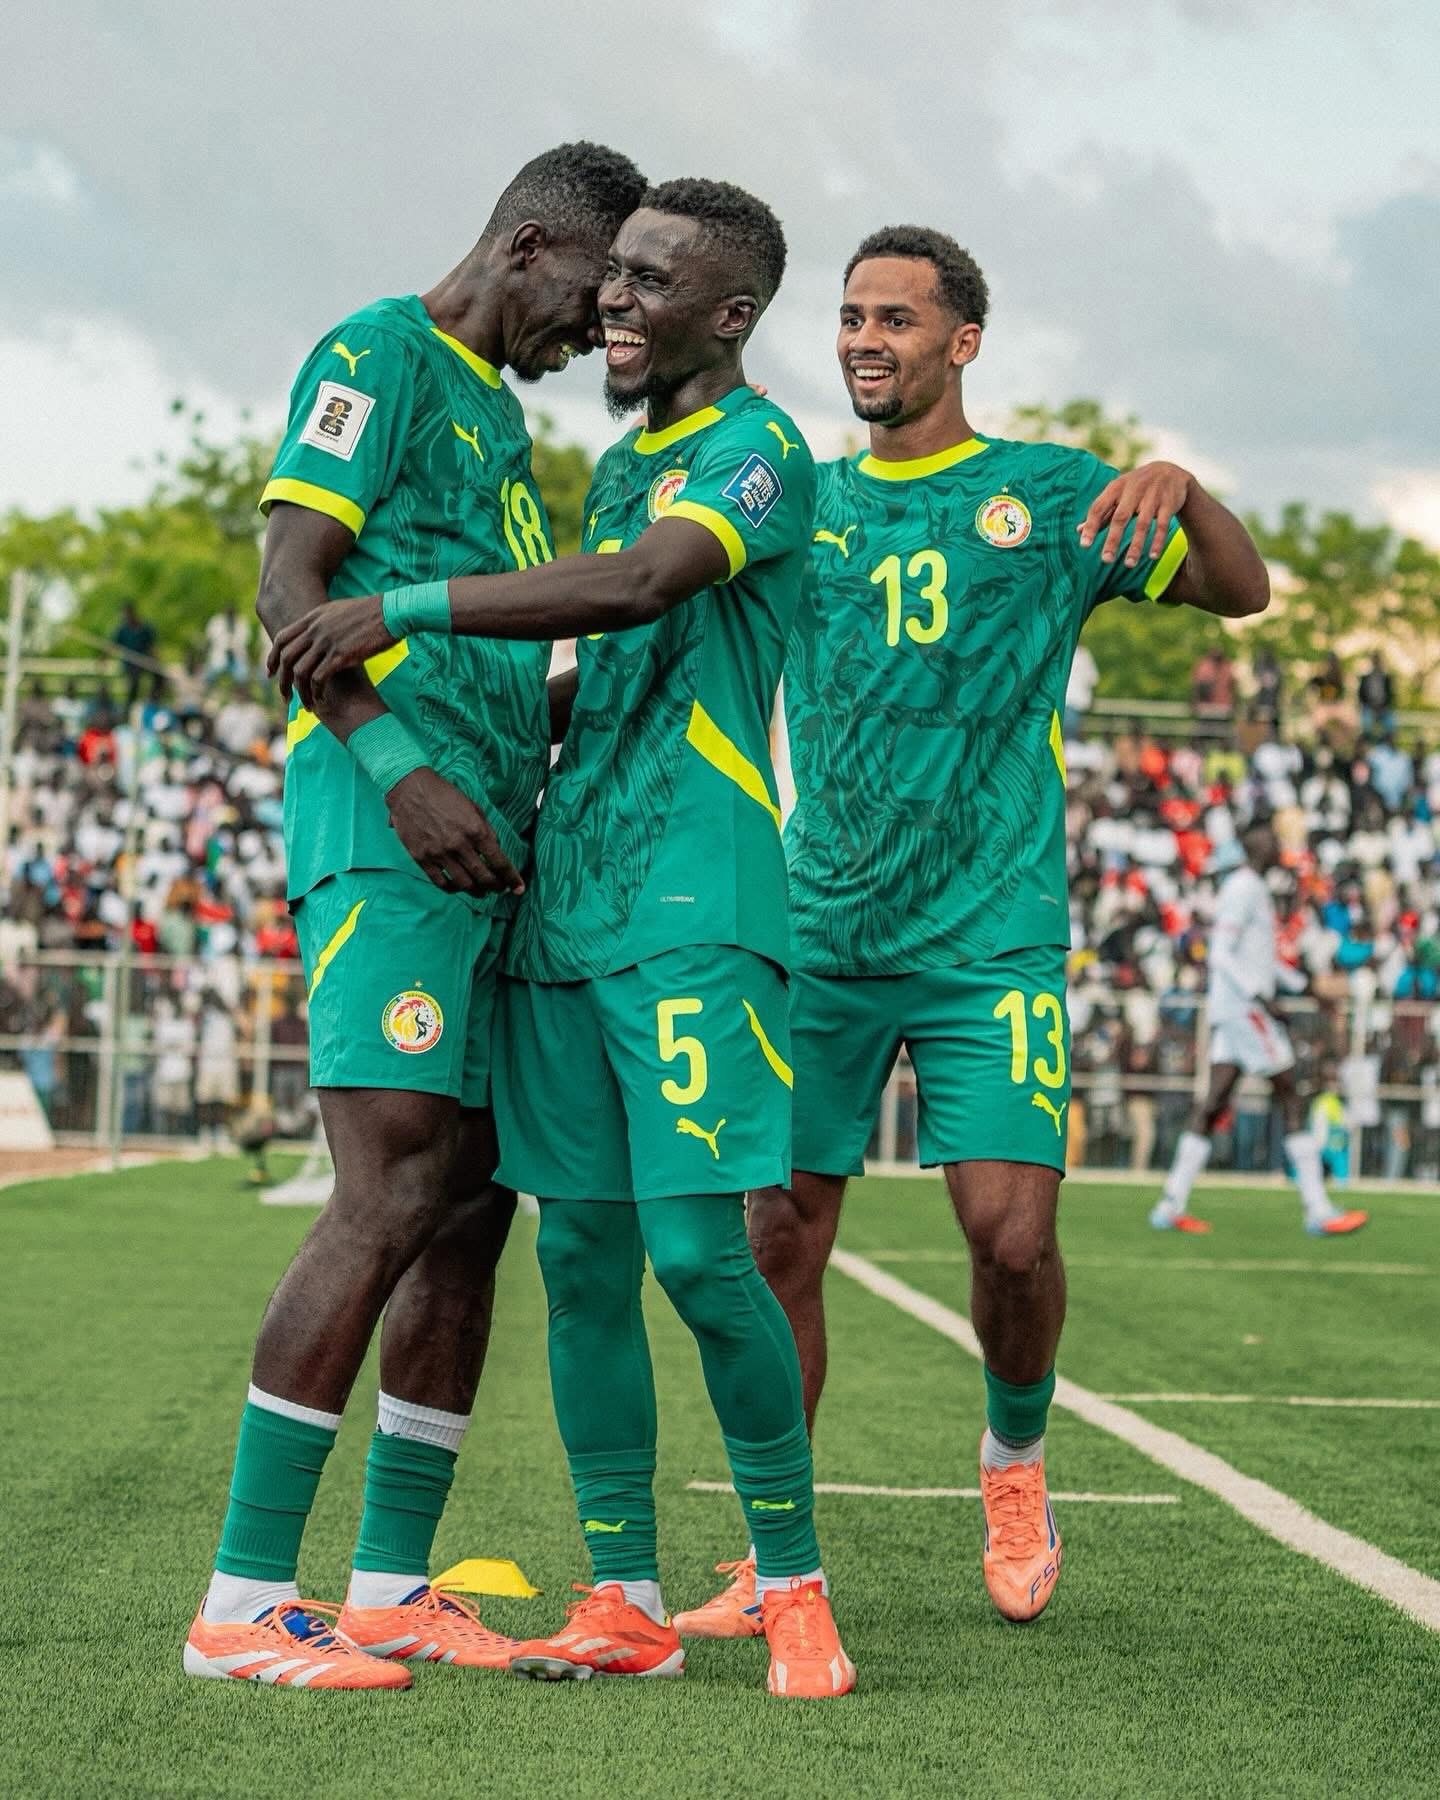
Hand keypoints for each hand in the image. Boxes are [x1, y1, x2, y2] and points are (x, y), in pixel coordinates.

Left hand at [267, 595, 394, 708]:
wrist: (392, 613)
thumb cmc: (373, 614)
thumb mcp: (341, 611)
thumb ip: (326, 622)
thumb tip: (321, 632)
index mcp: (313, 618)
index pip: (282, 639)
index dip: (273, 658)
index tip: (271, 673)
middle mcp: (315, 629)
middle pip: (287, 658)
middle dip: (283, 681)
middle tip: (285, 697)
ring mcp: (326, 642)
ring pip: (301, 672)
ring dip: (301, 692)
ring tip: (307, 706)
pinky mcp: (341, 655)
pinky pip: (319, 678)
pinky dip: (317, 692)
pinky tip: (322, 700)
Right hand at [385, 767, 523, 895]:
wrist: (410, 788)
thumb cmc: (444, 794)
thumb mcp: (473, 807)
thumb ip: (486, 830)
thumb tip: (495, 850)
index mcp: (476, 830)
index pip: (499, 862)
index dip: (511, 878)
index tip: (518, 888)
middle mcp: (459, 845)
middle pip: (483, 877)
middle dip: (496, 887)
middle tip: (500, 889)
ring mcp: (439, 854)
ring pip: (464, 884)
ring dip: (477, 891)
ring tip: (481, 891)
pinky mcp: (422, 858)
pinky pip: (440, 882)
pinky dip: (453, 889)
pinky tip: (458, 887)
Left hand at [1078, 461, 1191, 567]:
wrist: (1169, 471)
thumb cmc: (1135, 487)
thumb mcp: (1117, 494)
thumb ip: (1101, 512)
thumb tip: (1078, 531)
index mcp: (1115, 488)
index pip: (1099, 508)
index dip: (1091, 526)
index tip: (1084, 545)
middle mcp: (1133, 490)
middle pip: (1120, 518)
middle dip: (1113, 540)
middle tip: (1106, 560)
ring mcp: (1152, 496)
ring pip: (1142, 524)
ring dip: (1136, 546)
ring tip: (1129, 565)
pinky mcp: (1168, 503)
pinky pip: (1162, 524)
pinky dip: (1158, 541)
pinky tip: (1153, 556)